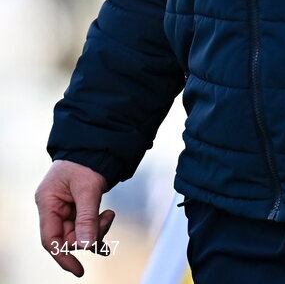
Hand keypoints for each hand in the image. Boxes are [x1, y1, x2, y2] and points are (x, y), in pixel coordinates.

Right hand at [35, 160, 113, 276]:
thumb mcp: (87, 188)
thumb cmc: (86, 160)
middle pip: (67, 237)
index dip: (63, 256)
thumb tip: (87, 246)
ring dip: (96, 230)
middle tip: (107, 219)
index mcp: (47, 202)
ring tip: (109, 215)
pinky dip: (96, 228)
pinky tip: (107, 226)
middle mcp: (53, 208)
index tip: (78, 269)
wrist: (95, 143)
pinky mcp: (76, 207)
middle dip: (88, 235)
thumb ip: (87, 217)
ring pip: (79, 233)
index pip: (50, 239)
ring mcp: (64, 208)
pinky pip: (84, 225)